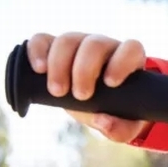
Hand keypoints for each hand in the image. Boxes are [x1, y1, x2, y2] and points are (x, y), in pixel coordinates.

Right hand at [25, 32, 151, 142]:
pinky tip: (38, 70)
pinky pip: (42, 39)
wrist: (98, 107)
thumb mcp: (125, 126)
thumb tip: (103, 121)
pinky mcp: (53, 47)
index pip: (130, 48)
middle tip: (80, 96)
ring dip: (59, 65)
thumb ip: (120, 127)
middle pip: (94, 44)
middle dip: (84, 70)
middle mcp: (104, 47)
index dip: (121, 62)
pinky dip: (37, 50)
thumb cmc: (117, 112)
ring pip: (68, 40)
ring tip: (57, 92)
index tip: (110, 83)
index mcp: (128, 60)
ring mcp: (78, 44)